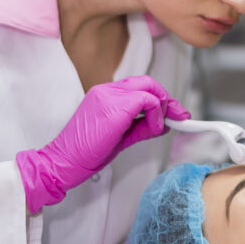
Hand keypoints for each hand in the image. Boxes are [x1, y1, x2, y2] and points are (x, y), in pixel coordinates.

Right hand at [16, 76, 189, 212]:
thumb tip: (164, 123)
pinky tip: (154, 129)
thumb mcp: (120, 137)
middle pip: (147, 82)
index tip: (173, 112)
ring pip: (149, 89)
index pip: (139, 86)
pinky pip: (147, 101)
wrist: (64, 161)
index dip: (159, 97)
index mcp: (105, 94)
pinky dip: (157, 116)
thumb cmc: (87, 152)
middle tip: (180, 116)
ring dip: (163, 107)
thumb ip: (141, 127)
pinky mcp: (115, 108)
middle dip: (168, 99)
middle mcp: (107, 90)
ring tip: (162, 126)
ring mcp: (109, 96)